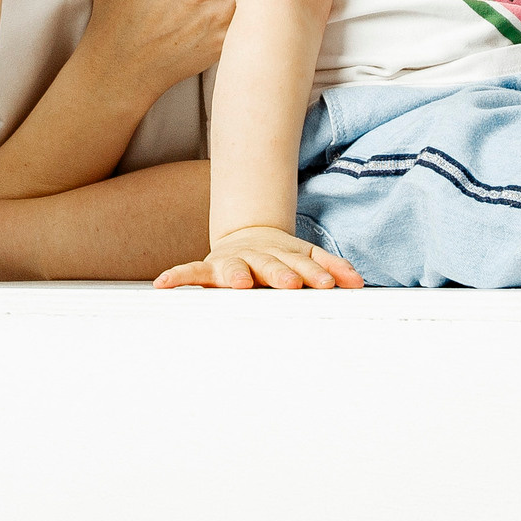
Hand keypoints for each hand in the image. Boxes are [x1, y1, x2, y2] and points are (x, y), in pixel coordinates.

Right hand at [155, 225, 363, 289]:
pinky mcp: (208, 268)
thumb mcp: (308, 257)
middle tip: (291, 285)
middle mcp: (258, 256)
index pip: (303, 263)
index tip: (328, 285)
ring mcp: (232, 261)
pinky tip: (162, 285)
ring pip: (234, 267)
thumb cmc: (280, 257)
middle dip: (281, 274)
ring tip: (238, 284)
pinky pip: (189, 272)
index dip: (316, 273)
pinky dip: (176, 277)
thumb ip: (331, 267)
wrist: (247, 234)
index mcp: (284, 254)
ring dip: (235, 275)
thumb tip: (359, 282)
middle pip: (271, 264)